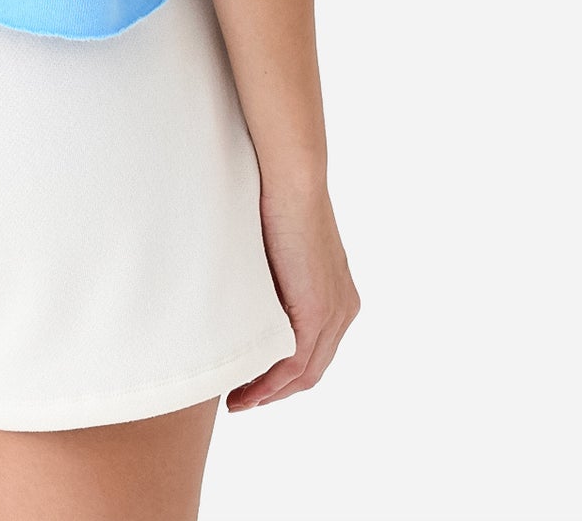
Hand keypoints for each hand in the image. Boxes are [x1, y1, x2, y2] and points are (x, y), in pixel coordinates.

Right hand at [227, 180, 359, 410]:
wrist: (290, 180)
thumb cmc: (276, 202)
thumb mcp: (278, 252)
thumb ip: (273, 280)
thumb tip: (245, 293)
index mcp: (338, 295)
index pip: (313, 350)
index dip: (284, 374)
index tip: (252, 383)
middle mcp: (344, 309)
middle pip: (312, 370)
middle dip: (276, 390)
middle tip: (241, 400)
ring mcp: (334, 312)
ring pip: (304, 373)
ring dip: (269, 393)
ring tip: (237, 401)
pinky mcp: (317, 311)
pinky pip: (295, 363)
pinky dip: (270, 383)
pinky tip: (246, 390)